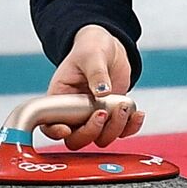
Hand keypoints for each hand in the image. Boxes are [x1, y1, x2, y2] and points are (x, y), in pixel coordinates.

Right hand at [45, 24, 145, 148]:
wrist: (109, 48)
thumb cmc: (92, 48)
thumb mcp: (92, 56)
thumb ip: (96, 73)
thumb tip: (102, 91)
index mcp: (60, 98)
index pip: (49, 124)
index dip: (55, 132)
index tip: (67, 128)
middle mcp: (75, 112)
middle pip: (76, 139)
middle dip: (91, 130)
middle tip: (102, 112)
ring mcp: (93, 116)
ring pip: (100, 138)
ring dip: (114, 128)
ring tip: (122, 106)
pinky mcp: (112, 116)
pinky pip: (121, 132)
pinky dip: (130, 127)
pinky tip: (137, 114)